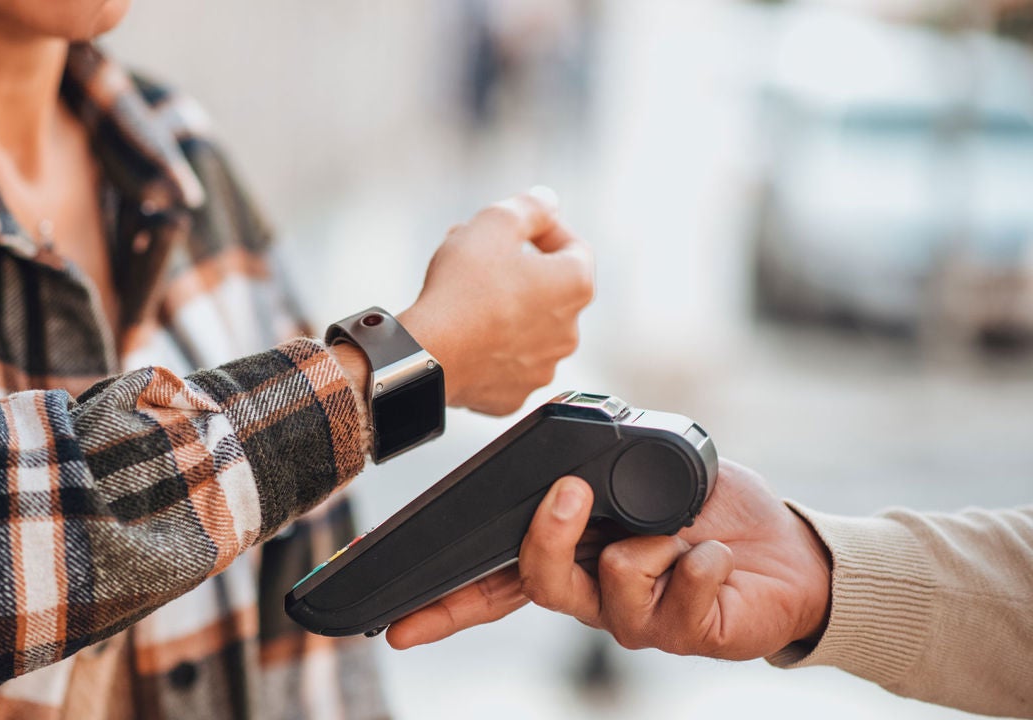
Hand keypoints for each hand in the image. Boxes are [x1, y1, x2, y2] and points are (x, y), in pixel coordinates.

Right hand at [387, 460, 832, 660]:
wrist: (791, 549)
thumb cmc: (714, 508)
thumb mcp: (649, 468)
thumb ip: (604, 464)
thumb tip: (563, 445)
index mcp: (575, 554)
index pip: (496, 583)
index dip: (445, 605)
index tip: (396, 621)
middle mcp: (595, 592)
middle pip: (536, 582)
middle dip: (545, 538)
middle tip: (568, 496)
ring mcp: (637, 619)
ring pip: (603, 593)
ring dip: (645, 548)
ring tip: (679, 532)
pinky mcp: (685, 635)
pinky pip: (675, 600)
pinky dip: (700, 563)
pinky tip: (716, 556)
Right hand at [398, 187, 593, 415]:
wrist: (428, 354)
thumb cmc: (462, 288)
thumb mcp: (496, 222)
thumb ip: (531, 206)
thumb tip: (548, 202)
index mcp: (575, 286)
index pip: (574, 247)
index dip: (544, 230)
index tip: (517, 228)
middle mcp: (569, 331)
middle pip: (547, 288)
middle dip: (516, 267)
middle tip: (478, 255)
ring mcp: (541, 367)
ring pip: (526, 326)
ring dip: (504, 306)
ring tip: (464, 293)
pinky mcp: (513, 395)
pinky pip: (504, 361)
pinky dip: (489, 345)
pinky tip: (463, 332)